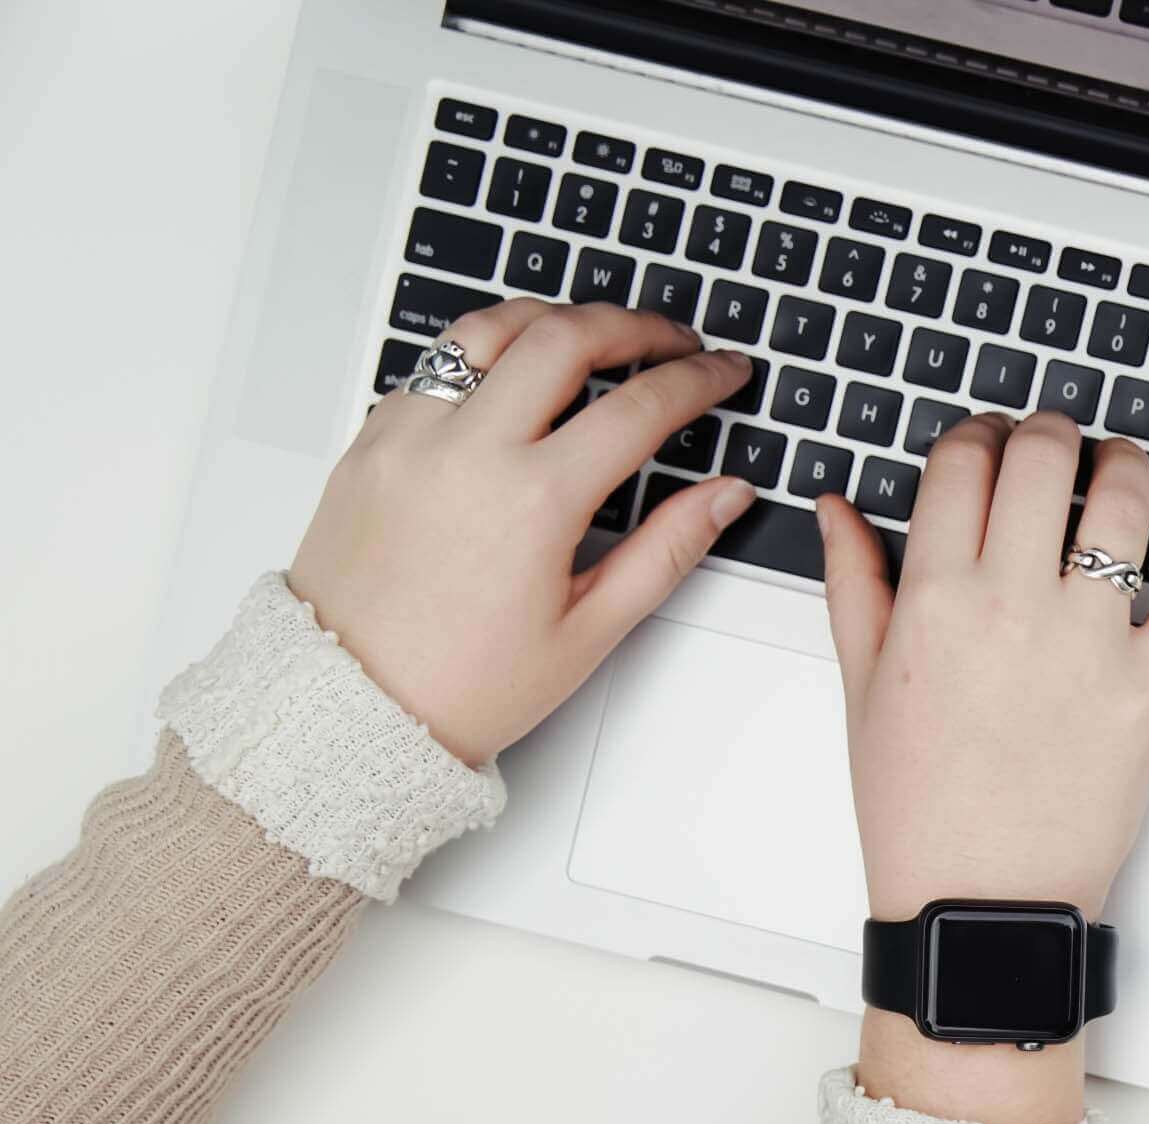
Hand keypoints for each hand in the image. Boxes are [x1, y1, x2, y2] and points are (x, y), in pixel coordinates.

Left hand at [289, 300, 757, 763]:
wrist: (350, 705)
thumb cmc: (463, 684)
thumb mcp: (589, 630)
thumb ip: (667, 549)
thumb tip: (724, 496)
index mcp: (532, 501)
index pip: (639, 407)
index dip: (697, 379)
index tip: (723, 372)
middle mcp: (466, 450)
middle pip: (565, 336)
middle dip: (634, 325)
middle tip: (672, 339)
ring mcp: (410, 436)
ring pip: (490, 328)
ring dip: (554, 320)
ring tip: (594, 336)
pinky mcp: (372, 440)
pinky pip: (435, 366)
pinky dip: (486, 356)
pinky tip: (514, 380)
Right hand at [822, 411, 1148, 1123]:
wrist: (982, 902)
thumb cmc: (920, 809)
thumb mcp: (863, 689)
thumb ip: (854, 584)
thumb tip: (840, 509)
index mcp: (935, 599)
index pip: (963, 463)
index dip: (978, 434)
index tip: (989, 441)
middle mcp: (1014, 607)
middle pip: (1043, 459)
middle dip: (1050, 430)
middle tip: (1056, 439)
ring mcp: (1091, 644)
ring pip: (1123, 504)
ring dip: (1125, 464)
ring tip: (1121, 465)